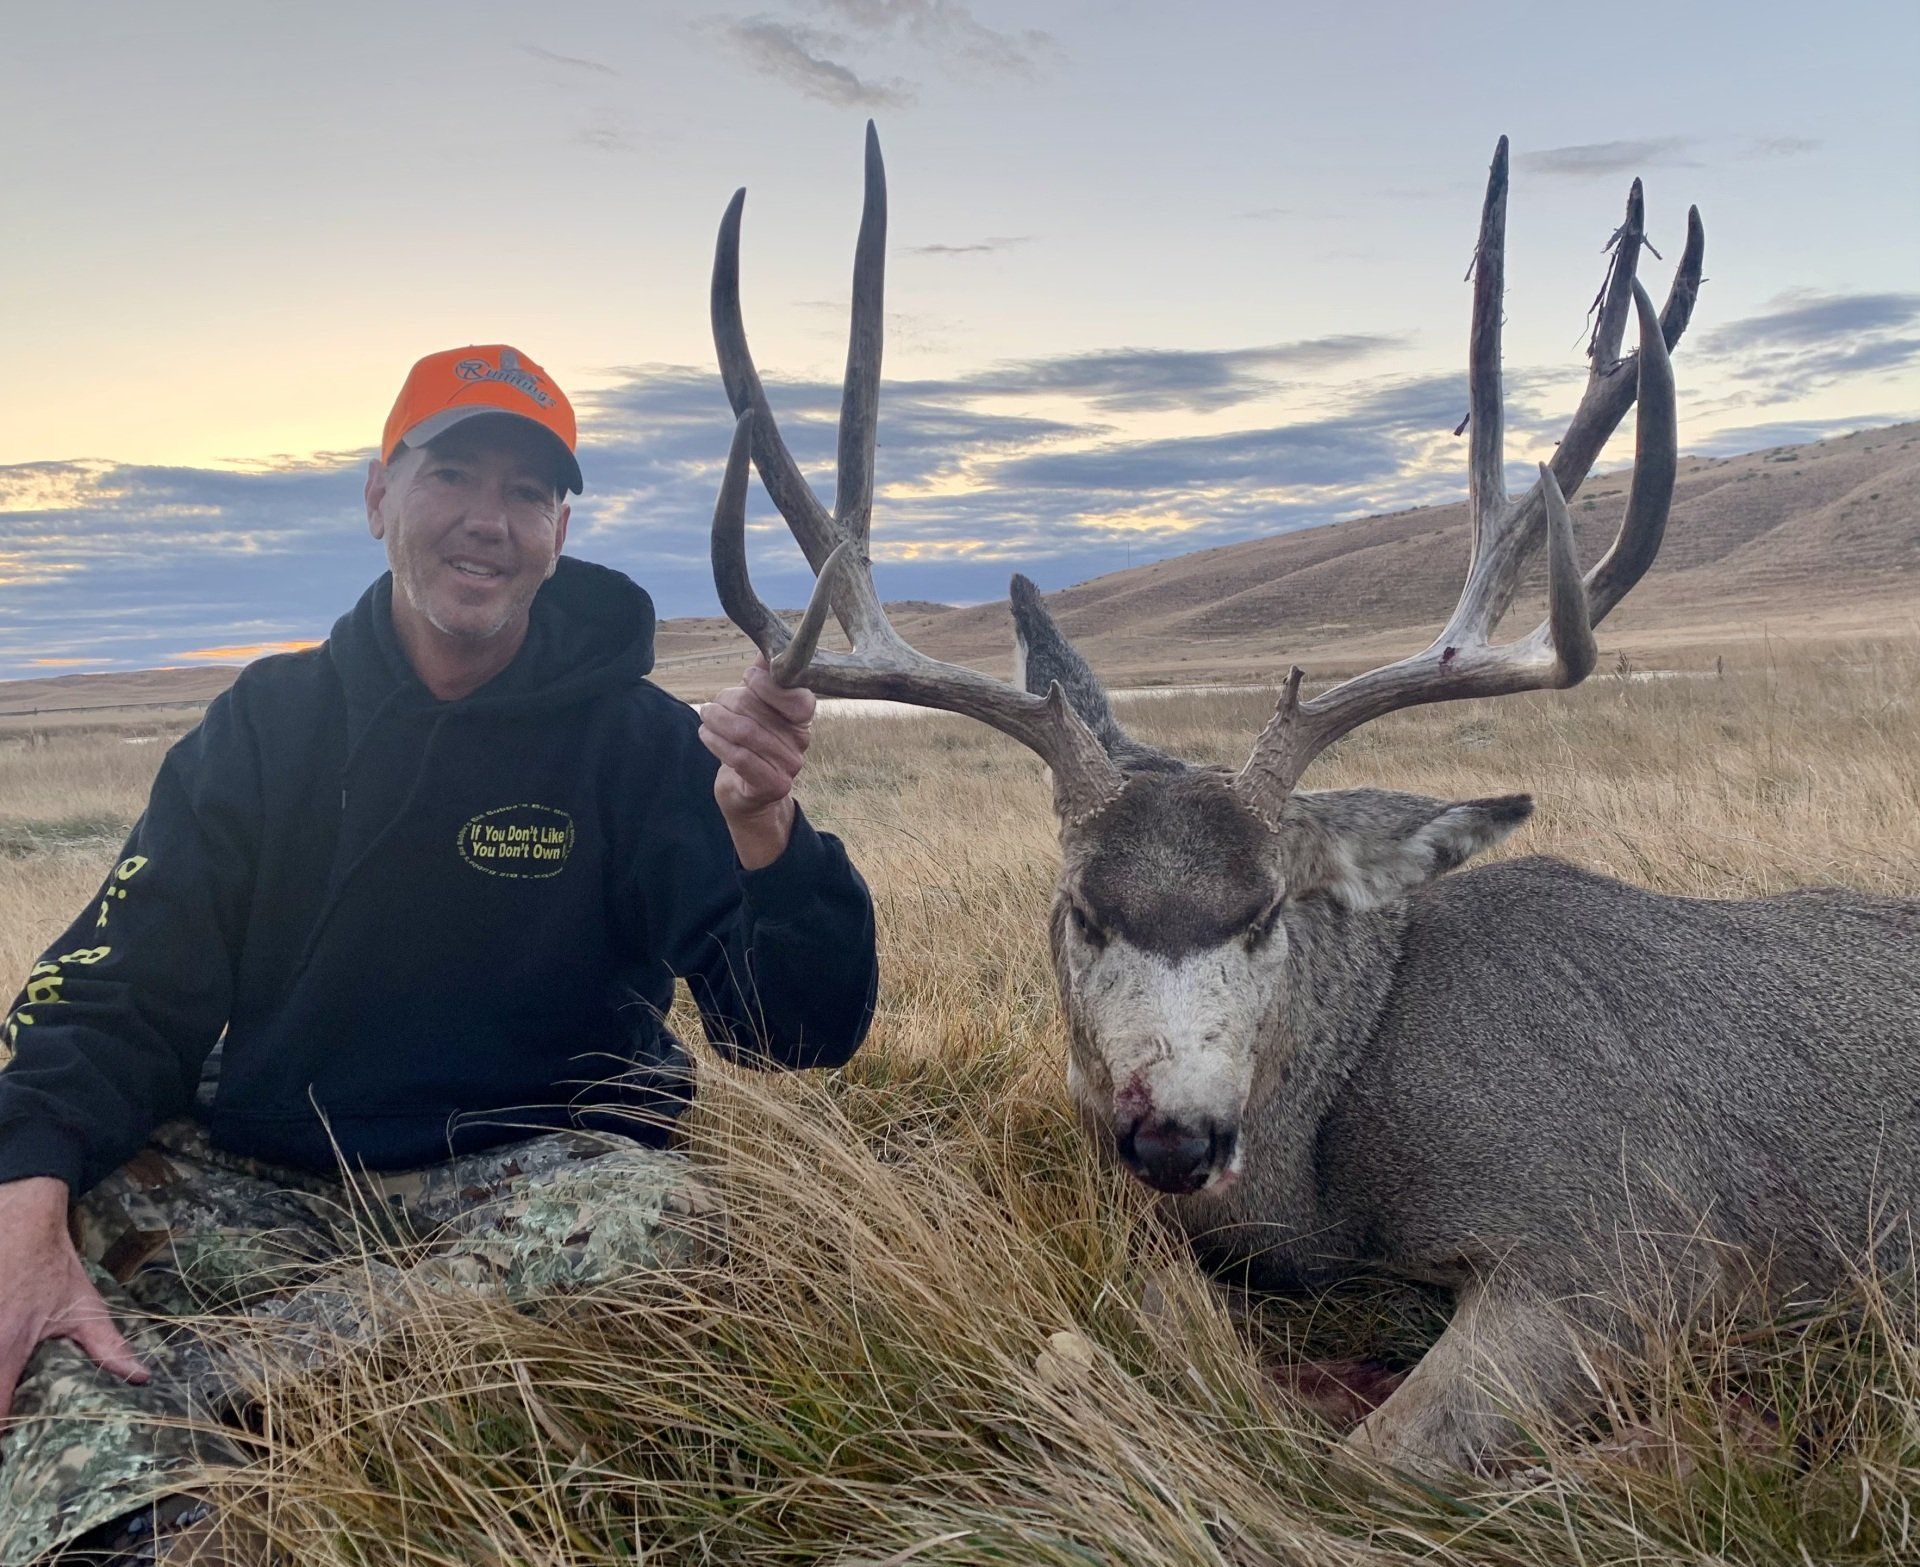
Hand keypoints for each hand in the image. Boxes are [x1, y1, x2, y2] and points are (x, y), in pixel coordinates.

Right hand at [0, 1176, 147, 1421]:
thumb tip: (141, 1376)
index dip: (2, 1433)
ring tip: (7, 1401)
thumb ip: (108, 1347)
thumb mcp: (83, 1306)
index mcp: (6, 1347)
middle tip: (10, 1425)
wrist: (21, 1219)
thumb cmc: (51, 1265)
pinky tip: (0, 1366)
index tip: (11, 1447)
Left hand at [698, 656, 815, 869]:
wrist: (748, 793)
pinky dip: (716, 742)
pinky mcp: (773, 785)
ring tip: (706, 716)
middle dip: (728, 702)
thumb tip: (765, 646)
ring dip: (716, 720)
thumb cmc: (749, 742)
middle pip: (758, 711)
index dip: (767, 685)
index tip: (746, 679)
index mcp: (802, 717)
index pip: (797, 697)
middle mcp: (801, 741)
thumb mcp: (756, 707)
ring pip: (745, 732)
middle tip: (712, 705)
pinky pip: (739, 757)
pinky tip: (706, 734)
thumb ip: (763, 677)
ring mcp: (790, 765)